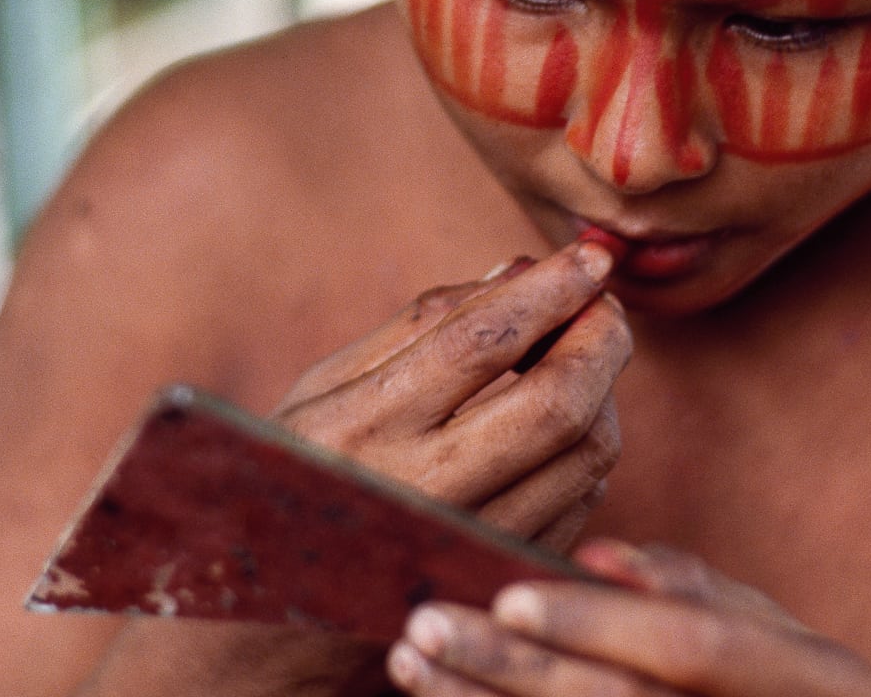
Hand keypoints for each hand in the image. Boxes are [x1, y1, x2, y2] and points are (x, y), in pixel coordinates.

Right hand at [270, 242, 630, 548]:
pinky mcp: (500, 580)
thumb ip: (420, 324)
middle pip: (557, 402)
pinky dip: (588, 448)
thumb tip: (517, 269)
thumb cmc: (289, 473)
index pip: (481, 341)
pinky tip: (563, 423)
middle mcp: (419, 491)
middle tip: (602, 303)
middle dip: (600, 336)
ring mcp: (467, 546)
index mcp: (362, 426)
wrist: (266, 613)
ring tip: (580, 357)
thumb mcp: (323, 386)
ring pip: (585, 455)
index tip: (590, 256)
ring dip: (603, 390)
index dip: (549, 289)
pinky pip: (582, 503)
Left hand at [384, 540, 870, 695]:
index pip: (687, 644)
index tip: (509, 593)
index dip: (597, 622)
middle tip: (426, 625)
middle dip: (512, 667)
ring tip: (411, 664)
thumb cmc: (791, 687)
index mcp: (805, 672)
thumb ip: (695, 592)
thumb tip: (599, 557)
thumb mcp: (773, 633)